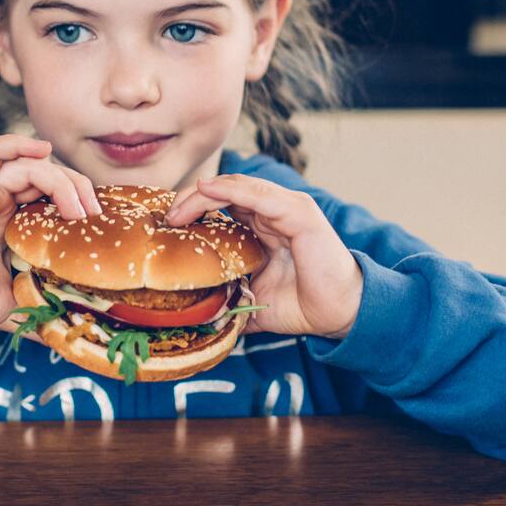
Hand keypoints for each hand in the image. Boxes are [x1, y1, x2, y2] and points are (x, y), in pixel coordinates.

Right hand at [0, 135, 101, 341]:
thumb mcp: (16, 302)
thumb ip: (43, 308)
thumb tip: (76, 332)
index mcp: (12, 220)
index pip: (55, 195)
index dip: (81, 202)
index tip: (103, 224)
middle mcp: (1, 200)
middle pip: (51, 176)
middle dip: (80, 189)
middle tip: (97, 217)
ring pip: (32, 165)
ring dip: (62, 181)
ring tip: (79, 211)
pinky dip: (19, 144)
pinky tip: (44, 151)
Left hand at [164, 175, 362, 338]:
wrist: (339, 314)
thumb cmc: (300, 306)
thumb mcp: (251, 302)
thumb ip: (226, 301)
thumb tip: (192, 318)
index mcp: (262, 226)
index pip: (220, 205)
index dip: (191, 210)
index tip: (165, 228)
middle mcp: (274, 211)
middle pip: (223, 192)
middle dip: (189, 201)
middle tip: (166, 219)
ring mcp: (287, 208)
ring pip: (237, 188)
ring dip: (201, 195)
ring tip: (177, 210)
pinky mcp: (299, 212)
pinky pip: (258, 194)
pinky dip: (229, 189)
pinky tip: (206, 190)